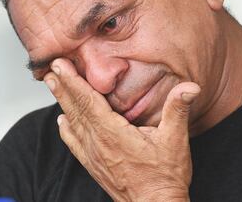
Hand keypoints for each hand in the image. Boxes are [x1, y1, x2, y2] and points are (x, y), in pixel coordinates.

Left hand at [44, 58, 199, 201]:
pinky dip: (66, 129)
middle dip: (63, 86)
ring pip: (73, 123)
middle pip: (76, 108)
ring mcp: (93, 155)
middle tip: (51, 67)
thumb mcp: (175, 140)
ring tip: (52, 84)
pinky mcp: (94, 165)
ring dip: (62, 102)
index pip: (88, 100)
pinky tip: (62, 121)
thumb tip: (190, 87)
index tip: (61, 64)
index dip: (73, 81)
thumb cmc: (165, 177)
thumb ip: (178, 109)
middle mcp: (98, 142)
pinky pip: (74, 144)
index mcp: (113, 132)